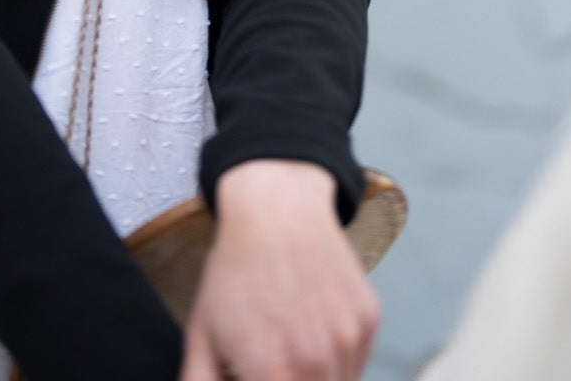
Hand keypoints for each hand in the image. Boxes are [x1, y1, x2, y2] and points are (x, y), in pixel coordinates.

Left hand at [180, 161, 380, 380]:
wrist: (277, 207)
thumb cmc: (235, 271)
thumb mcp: (202, 334)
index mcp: (271, 373)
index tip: (259, 379)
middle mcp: (316, 362)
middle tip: (276, 365)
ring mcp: (347, 339)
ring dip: (318, 380)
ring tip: (291, 348)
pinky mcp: (368, 319)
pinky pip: (357, 363)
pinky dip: (339, 361)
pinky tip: (314, 328)